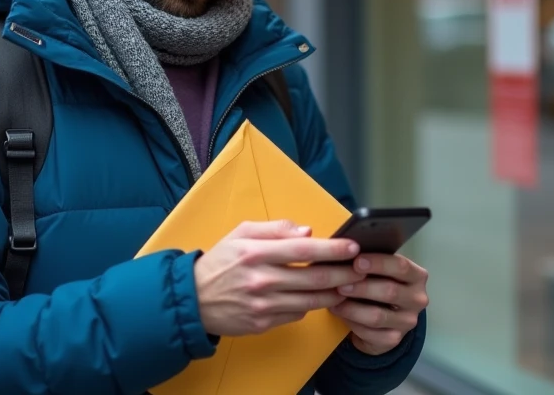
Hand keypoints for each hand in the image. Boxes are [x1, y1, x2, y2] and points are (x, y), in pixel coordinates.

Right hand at [194, 220, 364, 336]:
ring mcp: (263, 305)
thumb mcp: (241, 233)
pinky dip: (311, 305)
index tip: (353, 247)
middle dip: (343, 274)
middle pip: (314, 278)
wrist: (193, 299)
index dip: (333, 249)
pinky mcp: (262, 324)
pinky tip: (319, 298)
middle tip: (361, 269)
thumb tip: (307, 231)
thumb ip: (275, 229)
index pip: (304, 249)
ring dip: (335, 293)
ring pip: (311, 300)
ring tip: (349, 285)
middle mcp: (261, 280)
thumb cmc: (221, 261)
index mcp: (257, 252)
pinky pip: (297, 314)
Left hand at [330, 254, 428, 354]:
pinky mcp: (394, 339)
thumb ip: (372, 263)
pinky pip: (369, 332)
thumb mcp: (381, 271)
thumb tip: (348, 251)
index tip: (356, 261)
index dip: (378, 263)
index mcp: (417, 276)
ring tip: (334, 299)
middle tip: (340, 283)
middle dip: (362, 287)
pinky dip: (351, 322)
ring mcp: (407, 322)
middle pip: (389, 292)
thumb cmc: (379, 284)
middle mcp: (418, 299)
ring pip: (377, 315)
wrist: (384, 319)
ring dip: (352, 307)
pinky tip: (339, 313)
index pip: (401, 267)